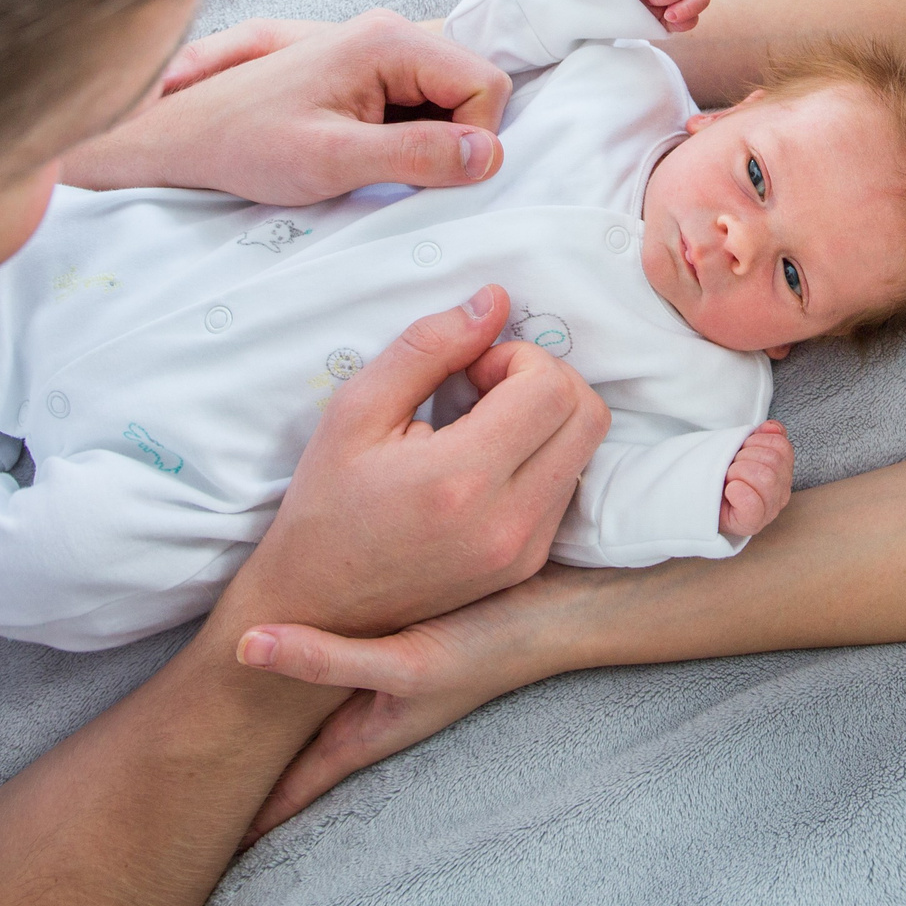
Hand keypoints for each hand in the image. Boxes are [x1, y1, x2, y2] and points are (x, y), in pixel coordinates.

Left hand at [61, 10, 512, 203]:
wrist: (182, 135)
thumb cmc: (244, 144)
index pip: (486, 84)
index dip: (473, 139)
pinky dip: (406, 137)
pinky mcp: (365, 71)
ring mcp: (378, 49)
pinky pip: (418, 104)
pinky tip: (364, 154)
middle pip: (470, 88)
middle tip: (394, 171)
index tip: (427, 174)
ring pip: (446, 100)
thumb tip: (489, 155)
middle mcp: (389, 32)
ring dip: (425, 141)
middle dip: (450, 138)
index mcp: (387, 40)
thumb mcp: (333, 160)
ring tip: (369, 162)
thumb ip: (416, 156)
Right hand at [212, 285, 610, 642]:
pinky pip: (567, 486)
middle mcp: (508, 522)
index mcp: (462, 480)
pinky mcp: (528, 566)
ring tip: (481, 427)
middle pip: (588, 414)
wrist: (317, 604)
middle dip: (542, 380)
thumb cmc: (326, 504)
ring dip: (546, 419)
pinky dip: (541, 457)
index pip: (551, 387)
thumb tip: (494, 301)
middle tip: (482, 390)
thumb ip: (428, 346)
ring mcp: (525, 551)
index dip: (516, 359)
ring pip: (586, 450)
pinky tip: (485, 464)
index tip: (468, 373)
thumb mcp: (356, 410)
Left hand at [235, 564, 597, 846]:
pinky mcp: (397, 644)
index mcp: (364, 734)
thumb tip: (245, 649)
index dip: (247, 812)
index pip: (291, 787)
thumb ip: (325, 659)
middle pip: (294, 754)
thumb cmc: (487, 648)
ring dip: (275, 728)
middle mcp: (370, 713)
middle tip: (192, 777)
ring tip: (227, 734)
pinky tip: (296, 647)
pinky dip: (306, 668)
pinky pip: (335, 665)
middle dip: (249, 772)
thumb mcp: (403, 662)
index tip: (199, 829)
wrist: (559, 611)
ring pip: (312, 714)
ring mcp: (384, 683)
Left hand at [719, 420, 791, 538]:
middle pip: (773, 461)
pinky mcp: (753, 524)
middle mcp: (781, 492)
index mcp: (782, 471)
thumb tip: (772, 427)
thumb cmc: (720, 475)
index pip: (781, 446)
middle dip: (744, 457)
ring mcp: (770, 510)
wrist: (698, 499)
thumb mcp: (740, 450)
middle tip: (730, 466)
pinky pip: (754, 505)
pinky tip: (730, 490)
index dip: (756, 441)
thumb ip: (761, 437)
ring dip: (738, 472)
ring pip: (766, 478)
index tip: (741, 449)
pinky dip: (739, 493)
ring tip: (728, 478)